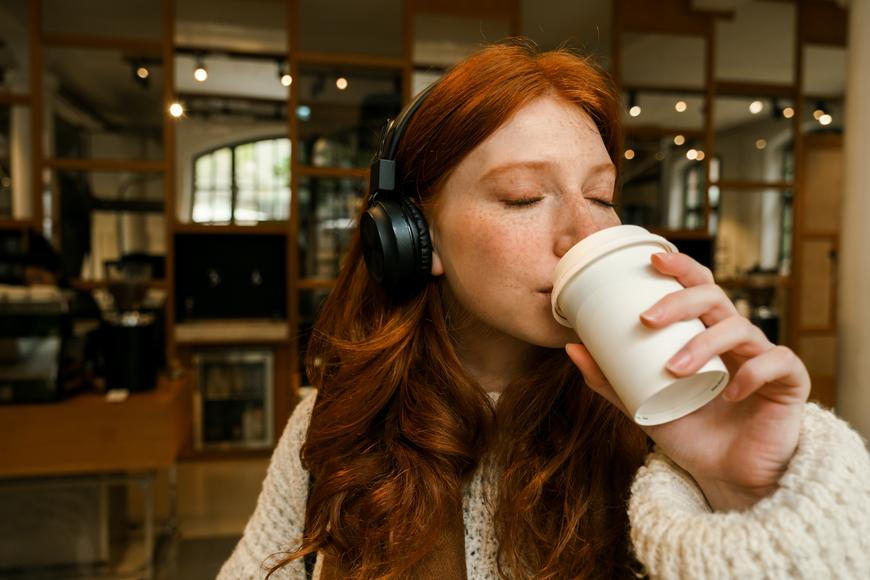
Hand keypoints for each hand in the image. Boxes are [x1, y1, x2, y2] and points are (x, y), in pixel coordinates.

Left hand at [565, 252, 811, 511]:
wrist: (726, 477)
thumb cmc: (689, 433)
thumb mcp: (641, 405)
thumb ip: (609, 379)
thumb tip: (570, 347)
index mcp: (703, 332)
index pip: (696, 286)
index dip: (680, 267)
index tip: (651, 260)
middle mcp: (734, 337)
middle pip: (715, 297)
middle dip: (680, 301)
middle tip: (647, 319)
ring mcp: (763, 356)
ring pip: (740, 328)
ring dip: (704, 344)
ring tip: (675, 369)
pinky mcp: (790, 383)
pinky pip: (777, 363)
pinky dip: (753, 372)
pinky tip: (731, 390)